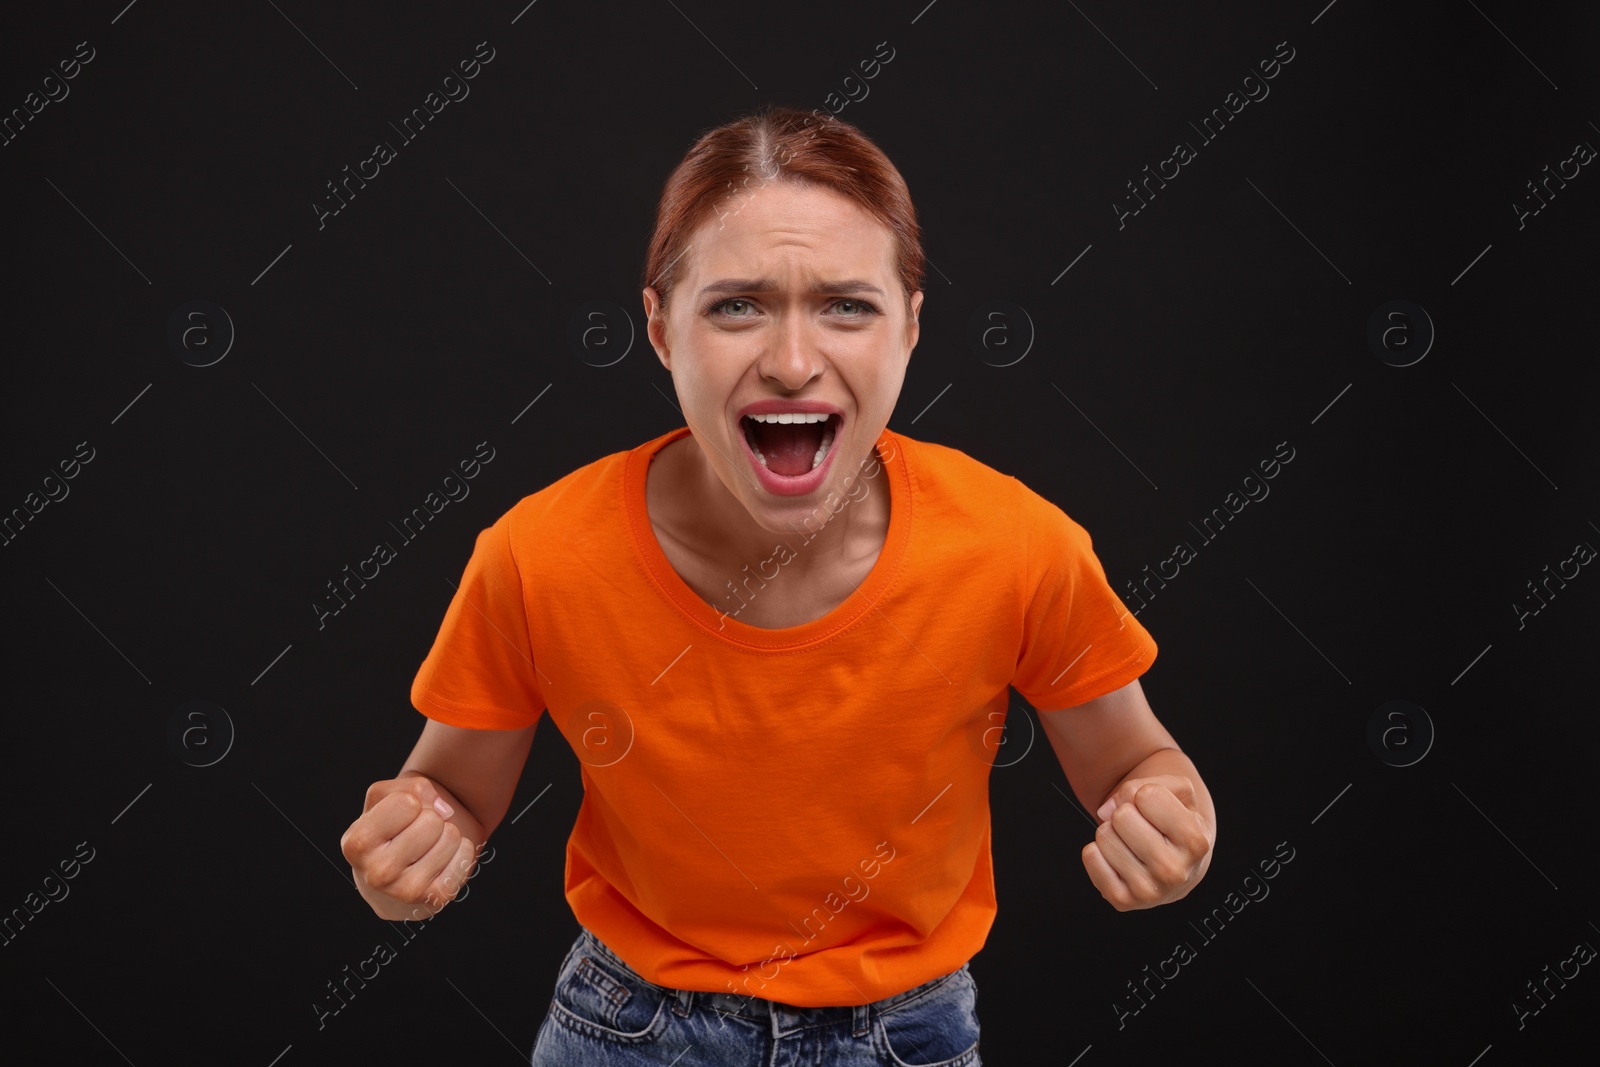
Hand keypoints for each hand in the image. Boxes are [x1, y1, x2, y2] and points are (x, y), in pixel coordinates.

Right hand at [340, 775, 481, 920]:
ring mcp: (406, 891)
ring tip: (427, 848)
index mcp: (356, 844)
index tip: (401, 816)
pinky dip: (460, 850)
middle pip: (431, 820)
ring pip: (450, 835)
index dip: (410, 802)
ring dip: (445, 834)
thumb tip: (445, 810)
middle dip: (430, 819)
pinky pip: (466, 853)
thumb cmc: (391, 827)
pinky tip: (440, 861)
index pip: (407, 802)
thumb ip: (410, 786)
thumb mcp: (385, 798)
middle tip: (416, 834)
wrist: (397, 876)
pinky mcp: (436, 898)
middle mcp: (376, 873)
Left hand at [1082, 774, 1212, 910]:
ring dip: (1113, 832)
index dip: (1145, 794)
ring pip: (1104, 835)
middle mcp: (1176, 871)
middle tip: (1141, 827)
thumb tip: (1105, 811)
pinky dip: (1098, 850)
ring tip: (1132, 843)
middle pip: (1122, 816)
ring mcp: (1149, 891)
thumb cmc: (1173, 818)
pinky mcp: (1122, 901)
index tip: (1156, 809)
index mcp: (1195, 841)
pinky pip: (1090, 856)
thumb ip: (1143, 784)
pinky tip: (1119, 858)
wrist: (1178, 863)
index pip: (1145, 795)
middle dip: (1125, 813)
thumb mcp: (1173, 791)